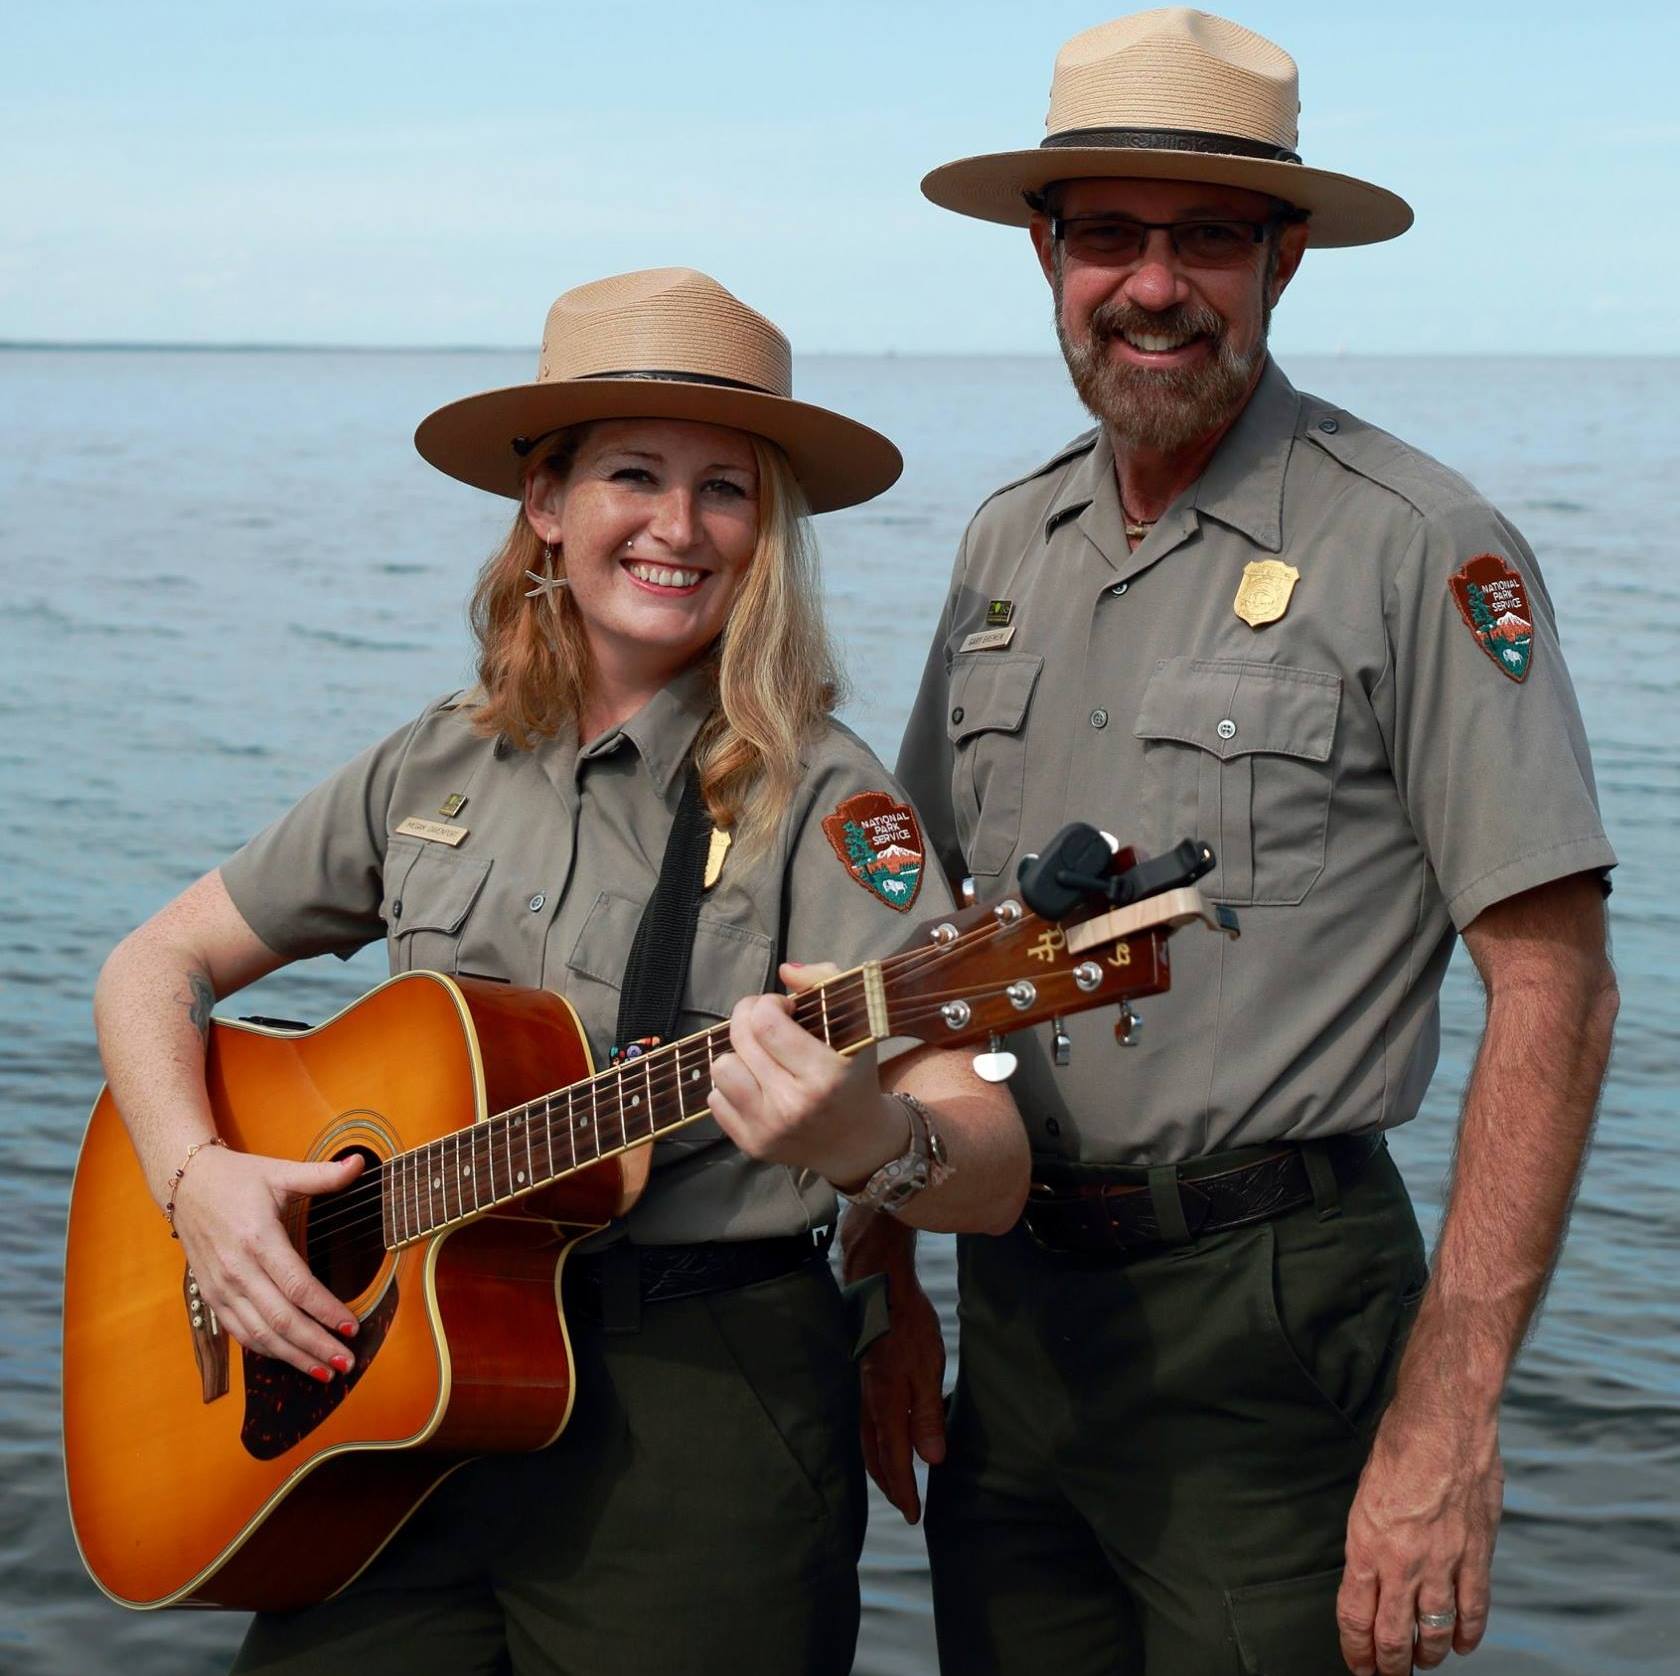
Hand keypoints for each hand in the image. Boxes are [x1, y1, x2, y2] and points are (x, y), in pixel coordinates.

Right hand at [170, 1144, 365, 1381]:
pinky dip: (265, 1350)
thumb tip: (360, 1163)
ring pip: (259, 1334)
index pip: (298, 1286)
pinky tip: (289, 1359)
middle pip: (281, 1319)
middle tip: (346, 1363)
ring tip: (324, 1371)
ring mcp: (221, 1287)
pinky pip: (239, 1332)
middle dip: (315, 1345)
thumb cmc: (238, 1178)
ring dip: (293, 1357)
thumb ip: (322, 1175)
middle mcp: (237, 1270)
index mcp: (259, 1240)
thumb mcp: (280, 1172)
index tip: (352, 1328)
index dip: (326, 1311)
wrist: (184, 1184)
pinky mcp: (211, 1296)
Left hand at [708, 962, 905, 1187]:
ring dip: (737, 1056)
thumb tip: (784, 970)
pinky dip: (731, 1087)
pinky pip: (715, 1100)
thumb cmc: (854, 1075)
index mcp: (825, 1074)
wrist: (857, 1141)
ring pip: (721, 1069)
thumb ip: (824, 982)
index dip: (768, 1003)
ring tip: (759, 1056)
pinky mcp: (752, 1145)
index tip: (784, 1007)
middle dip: (747, 1017)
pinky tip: (756, 1085)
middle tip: (764, 1019)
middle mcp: (794, 1105)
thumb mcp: (855, 1022)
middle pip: (740, 1041)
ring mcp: (769, 1129)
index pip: (766, 1023)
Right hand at [858, 1265, 947, 1522]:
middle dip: (889, 1484)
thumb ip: (927, 1415)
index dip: (904, 1490)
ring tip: (894, 1479)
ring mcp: (861, 1389)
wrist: (879, 1284)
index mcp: (885, 1405)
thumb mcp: (927, 1369)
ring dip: (880, 1464)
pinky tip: (885, 1436)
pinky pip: (865, 1420)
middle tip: (904, 1505)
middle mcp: (868, 1402)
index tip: (914, 1515)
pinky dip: (875, 1440)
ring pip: (867, 1439)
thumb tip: (931, 1459)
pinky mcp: (863, 1376)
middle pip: (873, 1456)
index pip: (893, 1460)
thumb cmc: (906, 1323)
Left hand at [1336, 1399, 1503, 1673]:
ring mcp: (1443, 1561)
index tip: (1358, 1665)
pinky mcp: (1477, 1554)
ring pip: (1432, 1630)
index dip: (1356, 1649)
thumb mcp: (1365, 1493)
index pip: (1355, 1615)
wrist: (1444, 1420)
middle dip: (1389, 1665)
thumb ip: (1369, 1538)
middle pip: (1393, 1635)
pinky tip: (1459, 1644)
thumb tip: (1371, 1573)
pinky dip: (1466, 1633)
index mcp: (1365, 1543)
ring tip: (1422, 1663)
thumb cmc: (1399, 1446)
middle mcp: (1402, 1561)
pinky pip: (1472, 1608)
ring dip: (1426, 1654)